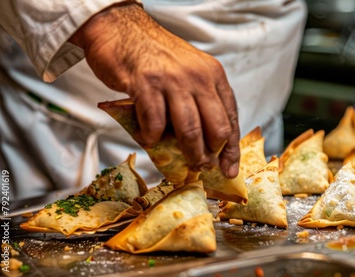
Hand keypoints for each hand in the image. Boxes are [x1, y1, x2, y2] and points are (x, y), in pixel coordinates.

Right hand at [69, 2, 239, 176]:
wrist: (123, 29)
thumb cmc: (156, 57)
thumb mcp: (190, 73)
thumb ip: (200, 101)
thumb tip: (207, 143)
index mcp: (213, 75)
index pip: (230, 118)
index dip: (231, 148)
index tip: (229, 169)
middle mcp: (198, 77)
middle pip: (216, 129)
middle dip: (210, 156)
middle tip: (202, 167)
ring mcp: (173, 80)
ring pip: (190, 130)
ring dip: (187, 153)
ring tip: (181, 162)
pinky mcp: (147, 84)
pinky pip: (156, 123)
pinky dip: (152, 138)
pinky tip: (148, 137)